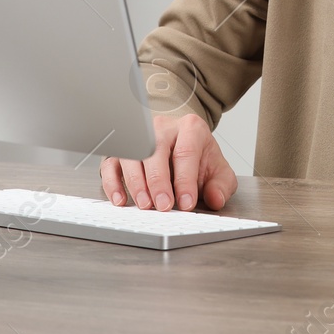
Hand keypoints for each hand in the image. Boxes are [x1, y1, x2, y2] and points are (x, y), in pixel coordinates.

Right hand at [99, 112, 236, 210]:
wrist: (183, 143)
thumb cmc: (198, 157)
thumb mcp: (218, 170)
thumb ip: (221, 185)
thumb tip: (216, 199)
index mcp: (191, 129)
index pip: (186, 152)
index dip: (185, 180)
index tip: (186, 203)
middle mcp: (162, 128)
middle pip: (155, 151)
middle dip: (159, 182)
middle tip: (163, 206)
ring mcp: (139, 136)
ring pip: (132, 156)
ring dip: (136, 183)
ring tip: (145, 205)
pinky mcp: (122, 150)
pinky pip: (112, 164)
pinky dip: (113, 183)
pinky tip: (121, 199)